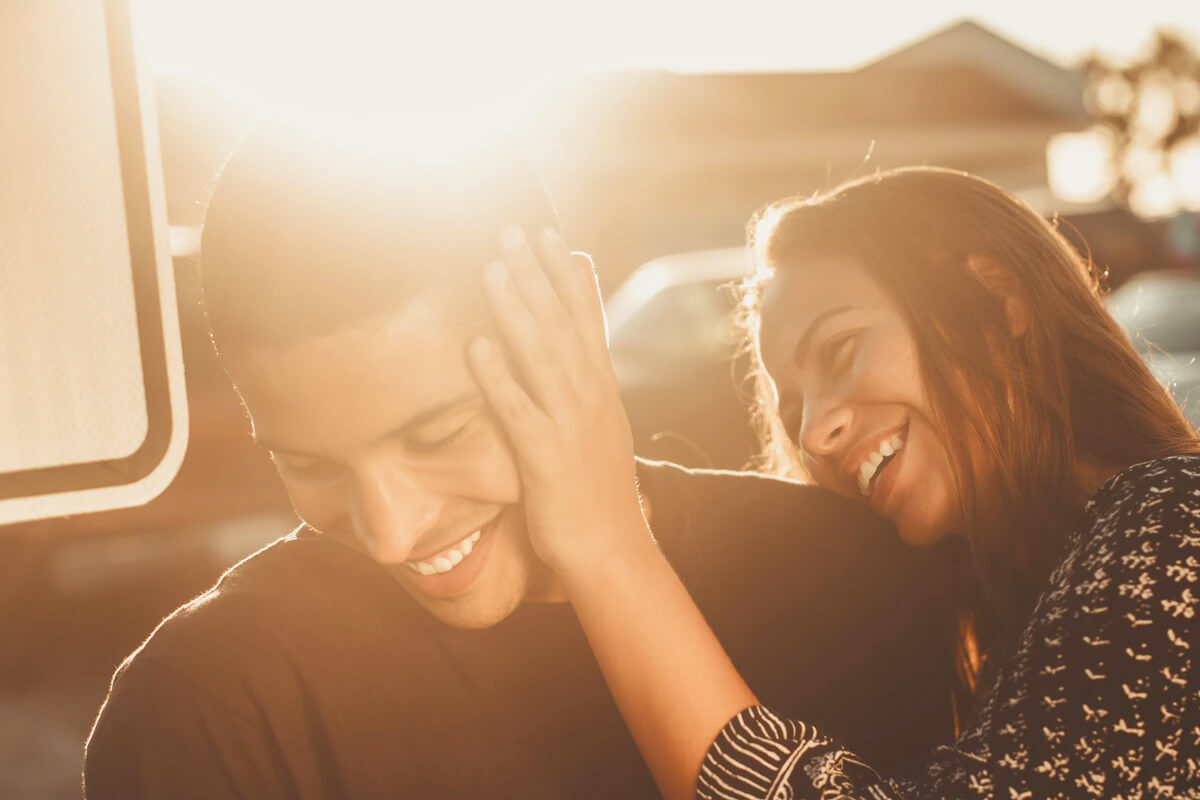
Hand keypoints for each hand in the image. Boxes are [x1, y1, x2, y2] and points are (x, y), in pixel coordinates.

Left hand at [467, 225, 650, 577]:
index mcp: (601, 387)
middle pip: (561, 323)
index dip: (565, 274)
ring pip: (541, 355)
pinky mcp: (546, 456)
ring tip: (492, 268)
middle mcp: (590, 396)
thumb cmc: (597, 487)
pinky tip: (477, 346)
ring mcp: (570, 424)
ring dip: (516, 308)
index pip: (585, 318)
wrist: (611, 548)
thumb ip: (587, 378)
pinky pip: (517, 409)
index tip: (548, 233)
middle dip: (536, 274)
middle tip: (511, 229)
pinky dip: (498, 375)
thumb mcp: (600, 423)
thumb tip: (579, 338)